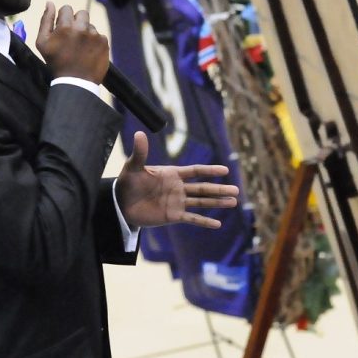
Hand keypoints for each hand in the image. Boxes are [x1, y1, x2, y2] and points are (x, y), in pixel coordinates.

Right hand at [36, 2, 109, 82]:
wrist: (75, 83)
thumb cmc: (55, 62)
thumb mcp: (42, 43)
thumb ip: (45, 20)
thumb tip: (50, 2)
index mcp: (65, 26)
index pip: (66, 9)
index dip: (64, 18)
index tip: (63, 29)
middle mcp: (81, 28)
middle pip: (82, 13)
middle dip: (77, 22)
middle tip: (73, 37)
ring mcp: (95, 35)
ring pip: (91, 25)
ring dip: (86, 33)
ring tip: (81, 48)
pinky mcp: (104, 42)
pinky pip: (99, 35)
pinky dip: (94, 42)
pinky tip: (89, 52)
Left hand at [115, 131, 239, 229]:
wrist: (121, 203)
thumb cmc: (127, 183)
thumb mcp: (133, 167)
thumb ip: (140, 153)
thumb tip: (139, 133)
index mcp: (172, 174)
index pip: (195, 171)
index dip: (209, 170)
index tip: (225, 170)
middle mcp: (178, 188)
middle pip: (203, 188)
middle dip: (219, 189)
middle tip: (236, 190)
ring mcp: (177, 202)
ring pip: (201, 202)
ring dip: (217, 202)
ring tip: (233, 202)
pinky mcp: (173, 216)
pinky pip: (191, 218)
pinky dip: (204, 221)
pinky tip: (217, 224)